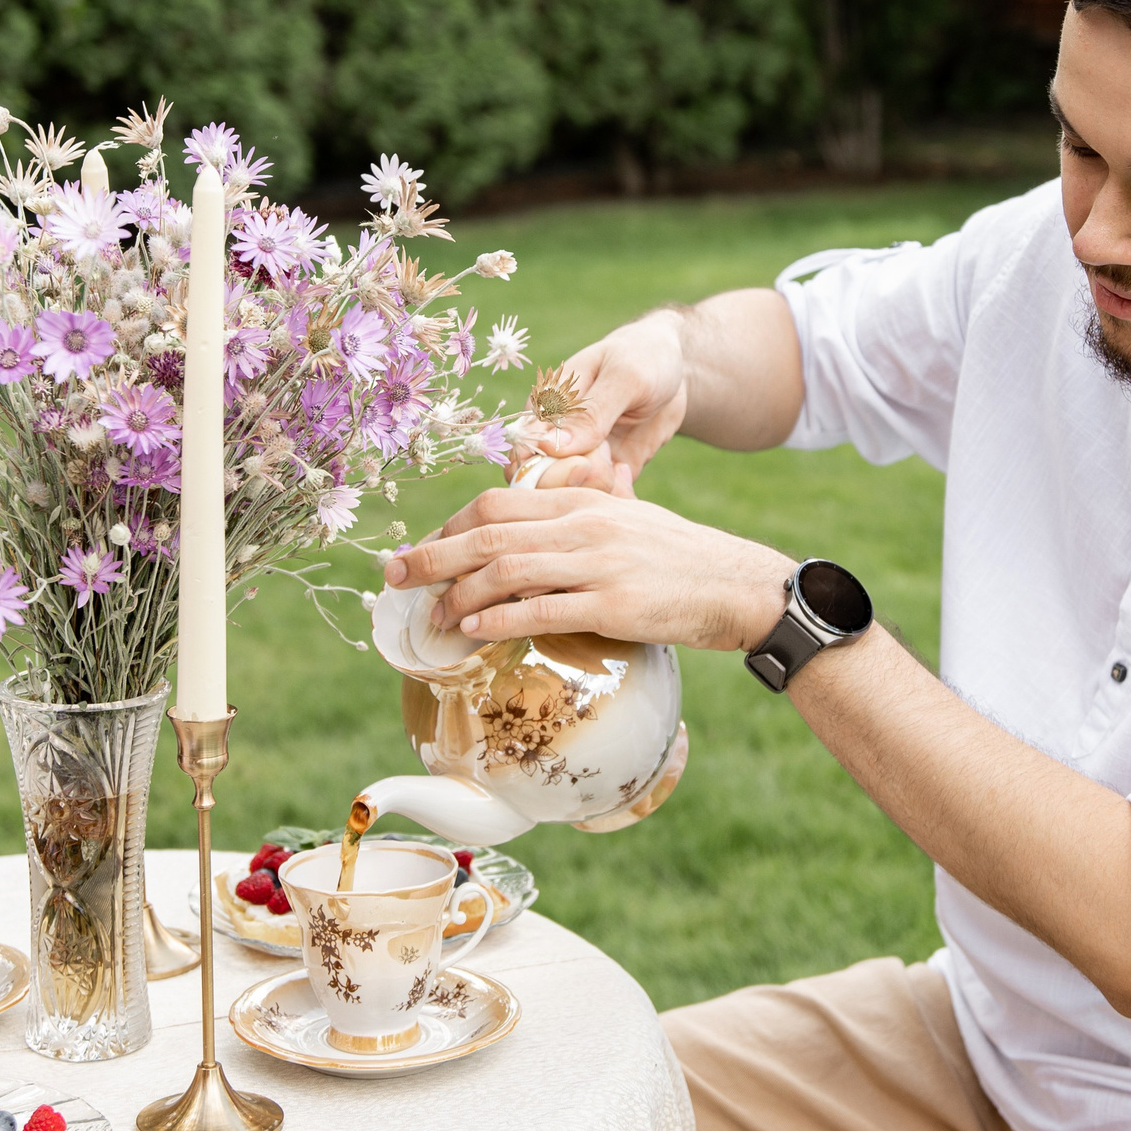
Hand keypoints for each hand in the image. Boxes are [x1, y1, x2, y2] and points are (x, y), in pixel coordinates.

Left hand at [385, 470, 794, 653]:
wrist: (738, 584)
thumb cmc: (681, 558)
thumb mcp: (630, 519)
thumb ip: (585, 515)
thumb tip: (551, 519)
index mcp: (583, 501)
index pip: (498, 502)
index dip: (450, 525)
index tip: (422, 550)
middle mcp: (584, 524)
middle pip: (488, 531)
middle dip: (432, 555)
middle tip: (393, 577)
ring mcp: (598, 563)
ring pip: (508, 569)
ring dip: (459, 594)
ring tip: (432, 618)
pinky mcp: (613, 604)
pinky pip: (543, 608)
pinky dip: (500, 618)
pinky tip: (473, 630)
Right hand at [522, 311, 690, 489]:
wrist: (675, 369)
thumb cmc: (643, 358)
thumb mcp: (625, 378)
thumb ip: (591, 414)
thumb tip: (548, 448)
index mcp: (545, 408)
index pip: (522, 456)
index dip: (547, 471)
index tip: (585, 463)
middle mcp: (553, 438)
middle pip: (539, 486)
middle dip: (575, 484)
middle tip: (608, 467)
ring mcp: (578, 458)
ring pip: (571, 498)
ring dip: (598, 492)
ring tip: (622, 468)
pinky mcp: (604, 474)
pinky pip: (601, 501)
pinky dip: (615, 498)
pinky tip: (627, 472)